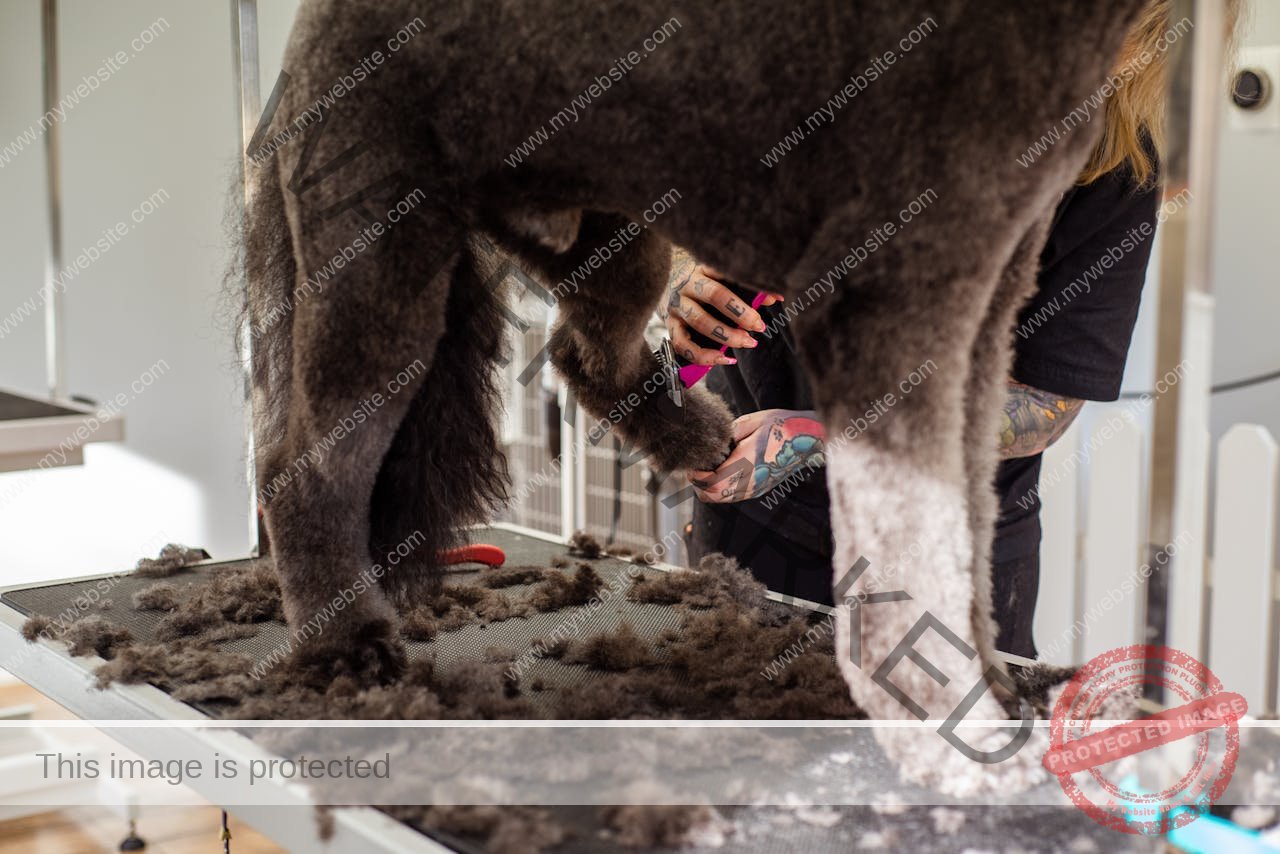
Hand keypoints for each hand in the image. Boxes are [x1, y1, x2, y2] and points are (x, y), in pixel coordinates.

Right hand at [661, 247, 781, 366]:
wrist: (658, 282)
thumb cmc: (698, 283)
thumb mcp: (718, 278)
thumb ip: (745, 287)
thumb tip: (774, 297)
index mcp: (704, 268)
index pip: (730, 273)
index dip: (753, 286)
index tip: (774, 298)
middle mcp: (687, 285)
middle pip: (716, 295)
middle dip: (742, 314)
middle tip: (759, 326)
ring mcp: (676, 306)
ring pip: (700, 322)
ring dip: (727, 336)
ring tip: (747, 342)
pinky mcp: (669, 325)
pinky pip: (683, 345)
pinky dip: (704, 356)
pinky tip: (724, 359)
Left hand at [689, 409, 824, 502]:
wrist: (808, 439)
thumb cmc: (781, 427)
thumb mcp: (751, 422)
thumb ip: (728, 433)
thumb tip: (713, 442)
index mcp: (745, 464)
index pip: (711, 483)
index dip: (696, 477)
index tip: (693, 465)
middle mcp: (749, 482)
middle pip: (712, 497)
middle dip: (699, 485)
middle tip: (697, 469)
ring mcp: (755, 489)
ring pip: (721, 500)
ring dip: (710, 489)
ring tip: (709, 470)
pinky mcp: (759, 490)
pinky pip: (733, 497)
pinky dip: (722, 490)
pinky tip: (724, 473)